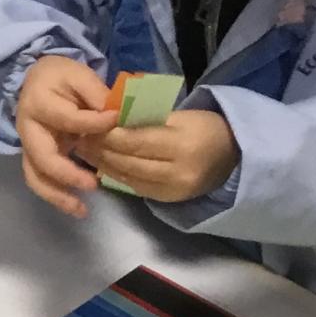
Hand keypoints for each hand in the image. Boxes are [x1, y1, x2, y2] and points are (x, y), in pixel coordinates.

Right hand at [14, 56, 121, 218]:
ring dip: (57, 195)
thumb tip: (116, 116)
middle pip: (41, 157)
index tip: (117, 120)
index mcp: (39, 104)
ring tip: (81, 210)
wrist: (38, 80)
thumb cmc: (61, 78)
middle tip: (93, 184)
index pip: (67, 118)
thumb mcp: (80, 75)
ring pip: (36, 176)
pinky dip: (58, 196)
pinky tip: (77, 206)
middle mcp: (28, 128)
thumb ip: (97, 94)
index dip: (93, 123)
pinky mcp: (36, 158)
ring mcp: (29, 146)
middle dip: (66, 174)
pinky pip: (42, 181)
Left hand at [90, 108, 239, 204]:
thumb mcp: (180, 116)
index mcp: (182, 144)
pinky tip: (102, 165)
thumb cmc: (205, 128)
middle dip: (101, 149)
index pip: (135, 141)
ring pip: (127, 176)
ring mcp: (173, 189)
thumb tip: (110, 118)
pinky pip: (135, 186)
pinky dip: (116, 175)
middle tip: (80, 137)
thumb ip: (146, 119)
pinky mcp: (168, 200)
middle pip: (128, 161)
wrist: (234, 157)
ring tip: (85, 149)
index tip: (89, 123)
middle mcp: (177, 171)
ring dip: (103, 163)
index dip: (109, 134)